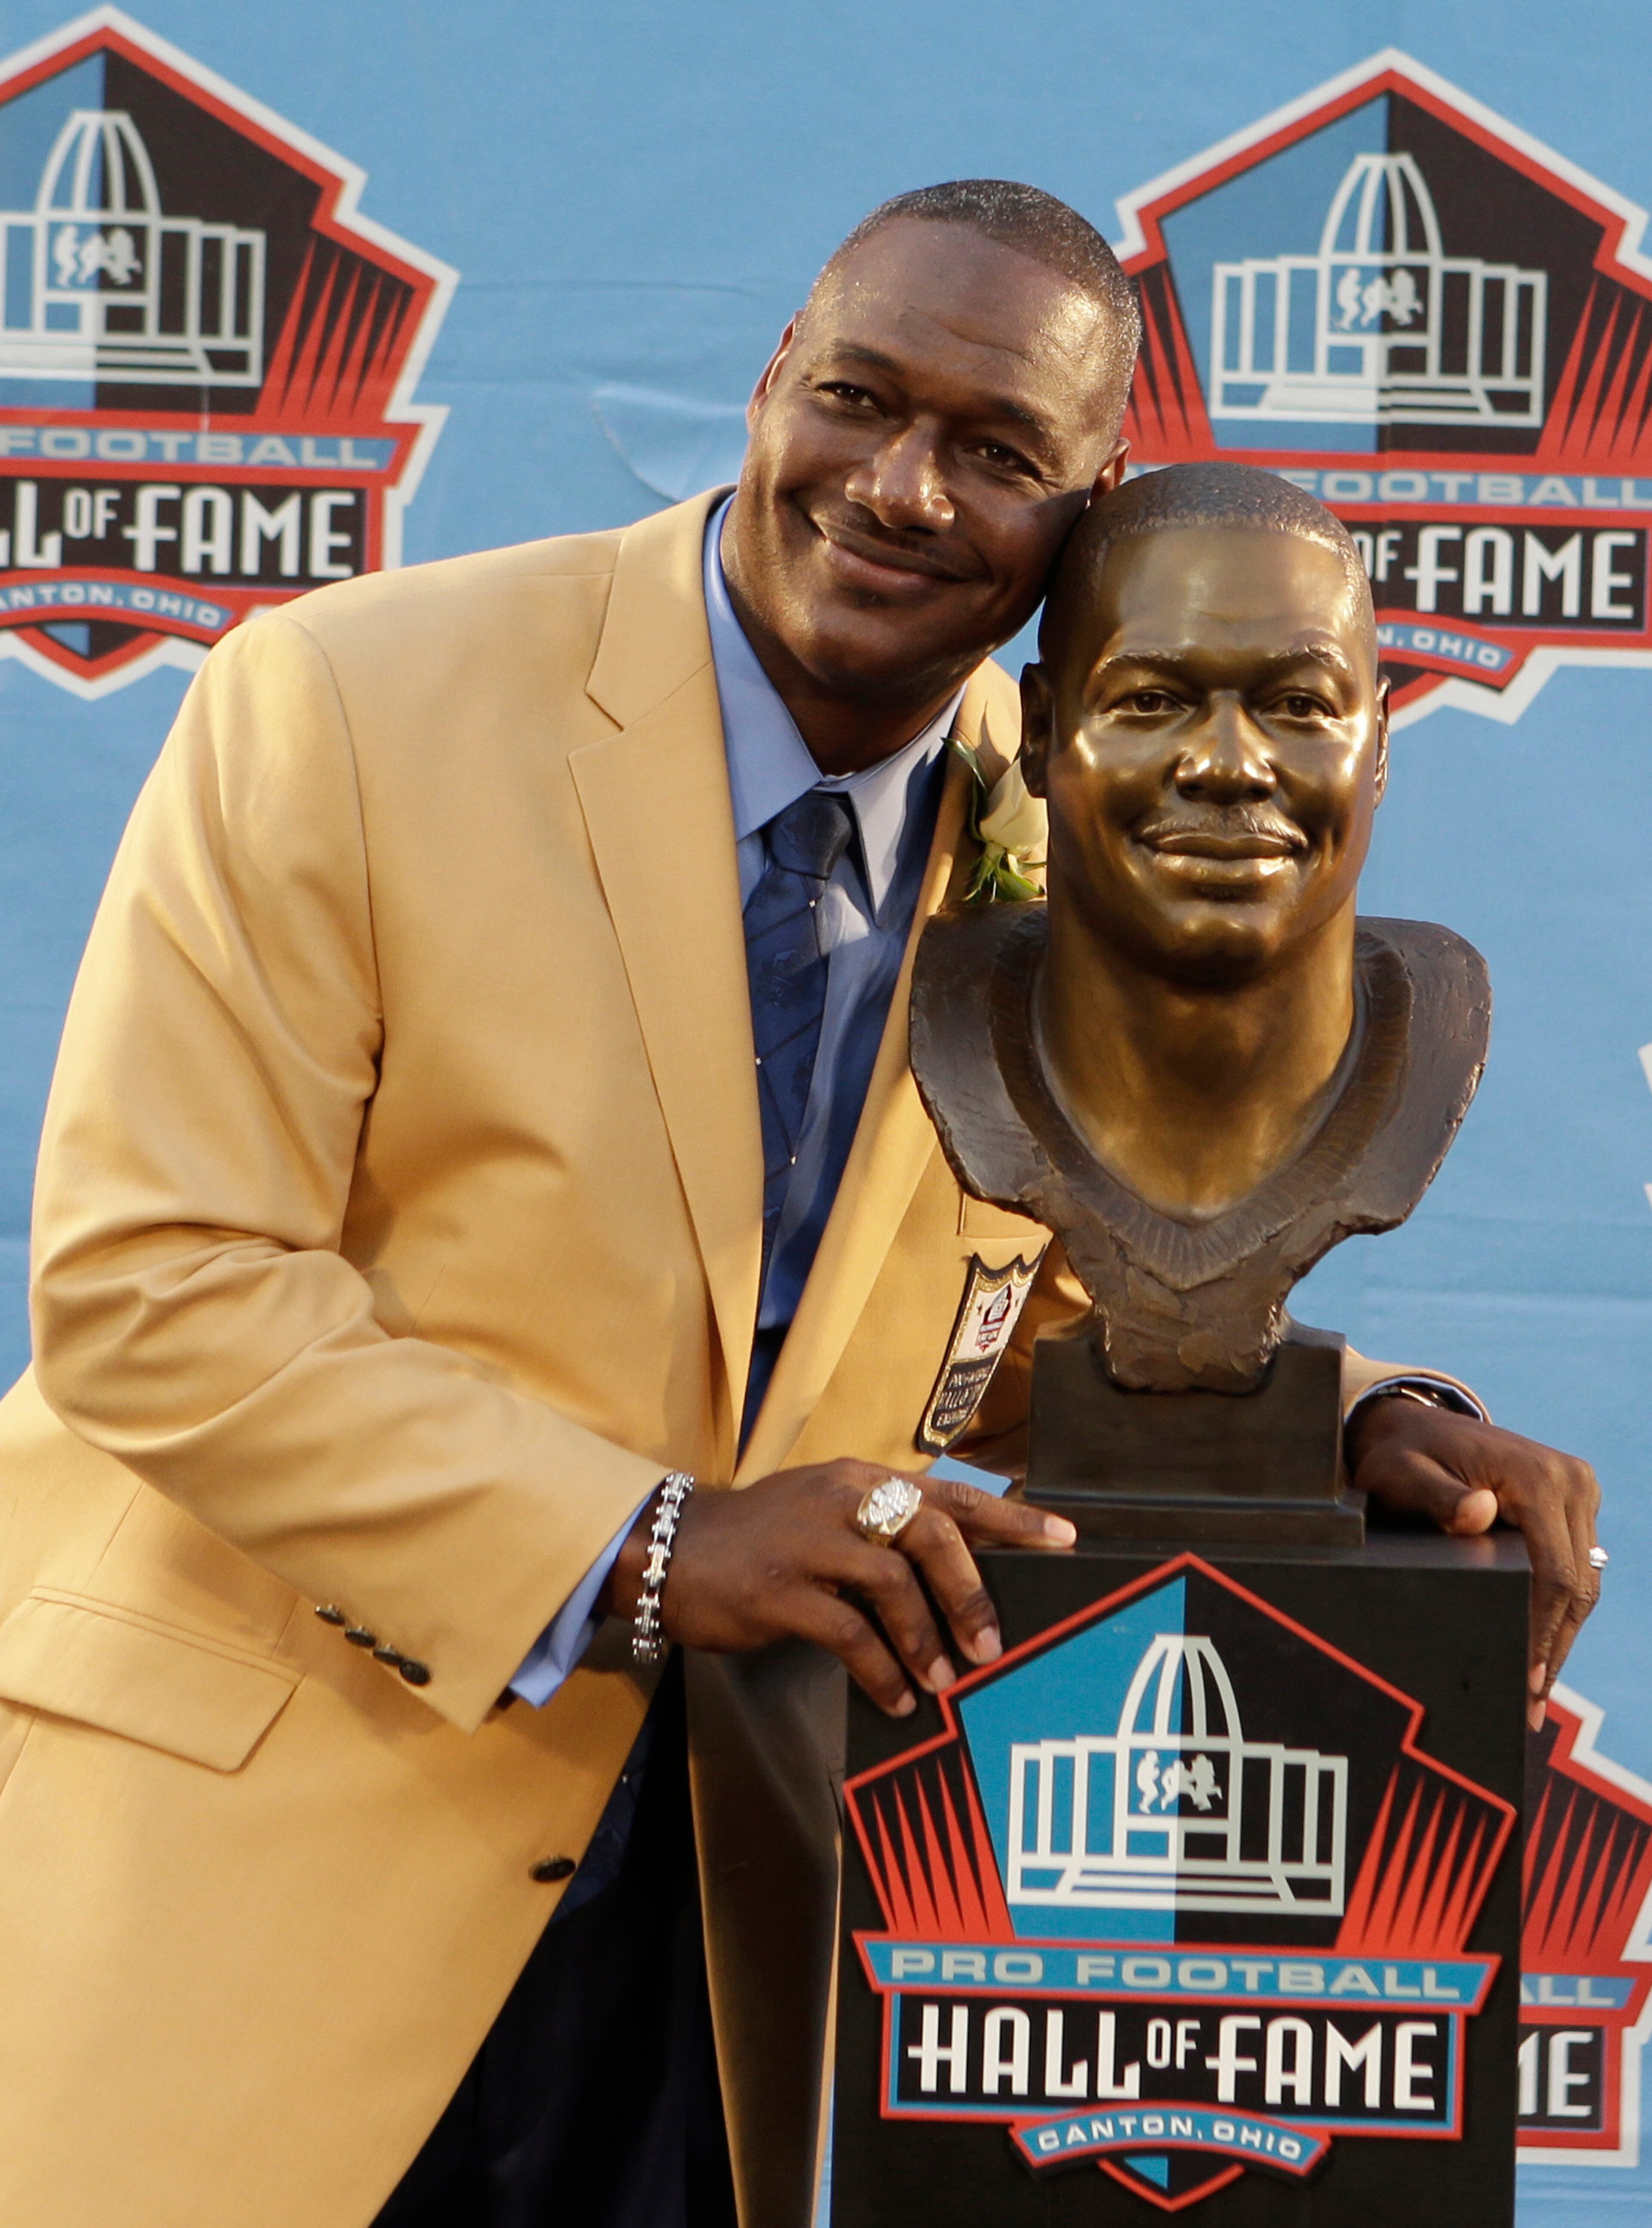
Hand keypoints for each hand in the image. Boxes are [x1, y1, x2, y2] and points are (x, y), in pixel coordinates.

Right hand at [602, 1461, 1074, 1716]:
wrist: (672, 1548)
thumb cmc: (763, 1539)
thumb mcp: (827, 1517)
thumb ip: (883, 1538)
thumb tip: (952, 1586)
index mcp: (862, 1480)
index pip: (949, 1495)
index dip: (1010, 1518)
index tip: (1063, 1538)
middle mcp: (842, 1501)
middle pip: (930, 1534)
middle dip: (970, 1592)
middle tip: (992, 1645)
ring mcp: (808, 1543)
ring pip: (891, 1583)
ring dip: (926, 1639)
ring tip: (943, 1684)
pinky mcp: (778, 1589)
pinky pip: (846, 1633)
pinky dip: (879, 1669)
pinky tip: (894, 1698)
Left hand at [1345, 1397, 1600, 1727]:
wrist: (1414, 1427)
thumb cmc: (1401, 1455)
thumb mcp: (1402, 1474)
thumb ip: (1435, 1496)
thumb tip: (1480, 1512)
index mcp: (1538, 1475)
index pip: (1554, 1572)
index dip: (1543, 1633)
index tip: (1527, 1680)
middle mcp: (1570, 1480)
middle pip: (1577, 1584)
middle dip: (1555, 1648)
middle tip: (1531, 1705)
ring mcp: (1577, 1491)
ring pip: (1583, 1582)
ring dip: (1562, 1636)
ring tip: (1537, 1691)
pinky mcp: (1573, 1504)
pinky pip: (1575, 1567)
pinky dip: (1561, 1610)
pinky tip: (1543, 1649)